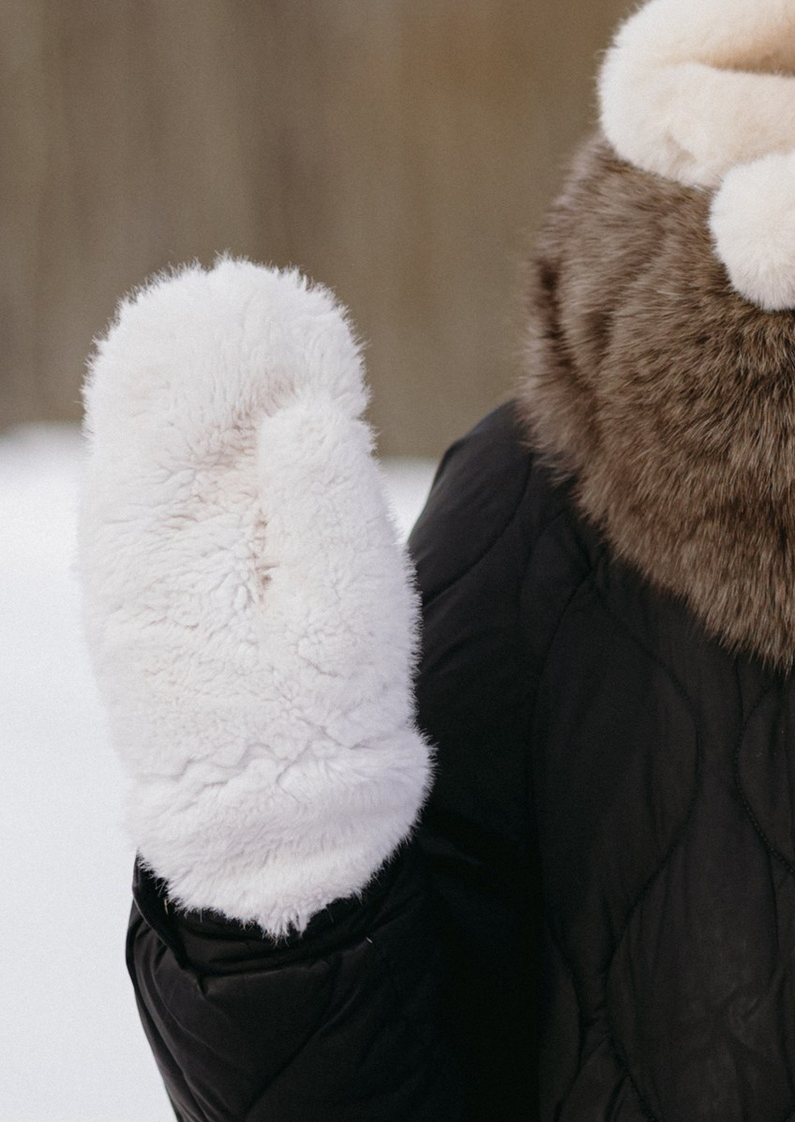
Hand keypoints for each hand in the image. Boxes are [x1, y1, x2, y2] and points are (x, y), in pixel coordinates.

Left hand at [81, 264, 430, 936]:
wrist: (259, 821)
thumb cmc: (317, 722)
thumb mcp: (344, 619)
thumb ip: (323, 509)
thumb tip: (301, 409)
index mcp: (164, 538)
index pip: (175, 400)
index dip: (228, 342)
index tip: (277, 302)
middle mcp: (124, 539)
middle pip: (149, 406)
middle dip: (207, 349)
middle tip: (257, 300)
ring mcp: (125, 560)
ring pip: (147, 441)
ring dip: (196, 386)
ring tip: (250, 333)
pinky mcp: (142, 583)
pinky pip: (155, 483)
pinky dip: (191, 435)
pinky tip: (238, 418)